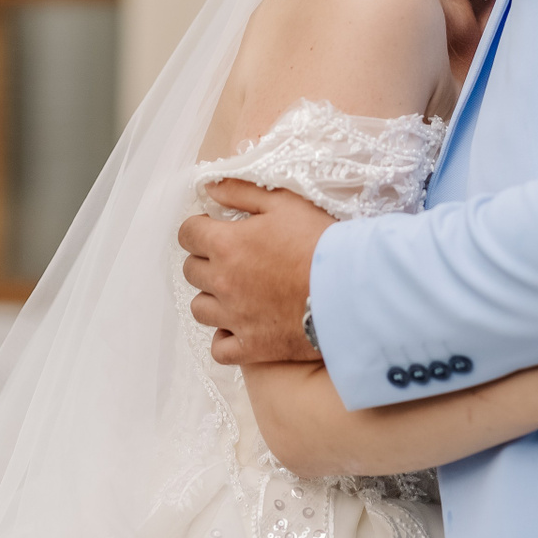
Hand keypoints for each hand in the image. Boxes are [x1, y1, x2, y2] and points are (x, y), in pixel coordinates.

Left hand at [178, 179, 335, 364]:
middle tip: (231, 257)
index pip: (188, 234)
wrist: (349, 289)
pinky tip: (239, 327)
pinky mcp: (252, 347)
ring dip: (212, 298)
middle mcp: (222, 282)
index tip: (215, 228)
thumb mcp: (284, 202)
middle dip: (206, 260)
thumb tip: (210, 188)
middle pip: (191, 270)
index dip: (199, 228)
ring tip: (235, 291)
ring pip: (200, 309)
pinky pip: (220, 349)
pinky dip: (225, 338)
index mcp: (226, 244)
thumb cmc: (319, 241)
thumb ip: (241, 191)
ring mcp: (235, 318)